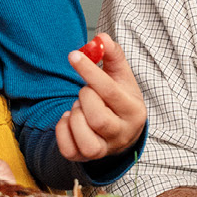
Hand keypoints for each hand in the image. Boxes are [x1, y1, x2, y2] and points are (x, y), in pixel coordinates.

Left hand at [57, 33, 146, 163]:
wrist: (122, 131)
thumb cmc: (119, 100)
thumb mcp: (122, 77)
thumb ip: (113, 56)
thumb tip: (101, 38)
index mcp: (133, 111)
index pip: (110, 92)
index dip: (89, 72)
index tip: (74, 55)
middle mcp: (121, 134)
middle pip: (97, 118)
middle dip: (84, 98)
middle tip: (86, 92)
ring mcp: (104, 150)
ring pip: (84, 137)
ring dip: (75, 116)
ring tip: (80, 108)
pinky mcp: (86, 158)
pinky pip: (68, 149)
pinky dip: (63, 130)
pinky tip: (70, 120)